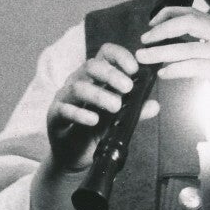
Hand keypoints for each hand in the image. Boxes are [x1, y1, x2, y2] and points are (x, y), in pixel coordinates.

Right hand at [46, 43, 140, 172]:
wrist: (72, 155)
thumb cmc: (94, 131)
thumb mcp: (117, 120)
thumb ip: (134, 112)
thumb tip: (154, 105)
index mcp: (95, 77)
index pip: (105, 54)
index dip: (120, 56)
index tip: (135, 68)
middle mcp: (78, 81)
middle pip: (91, 65)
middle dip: (111, 74)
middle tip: (128, 87)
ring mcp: (65, 97)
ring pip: (78, 86)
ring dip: (98, 95)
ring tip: (115, 106)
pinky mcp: (55, 115)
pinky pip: (65, 109)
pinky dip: (80, 113)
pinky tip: (93, 120)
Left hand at [136, 6, 209, 131]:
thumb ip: (208, 45)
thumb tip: (179, 45)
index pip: (192, 12)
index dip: (168, 15)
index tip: (152, 24)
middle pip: (186, 21)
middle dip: (160, 29)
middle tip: (144, 39)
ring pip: (185, 46)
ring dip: (160, 52)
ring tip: (144, 57)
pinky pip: (192, 66)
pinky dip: (174, 69)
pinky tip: (163, 74)